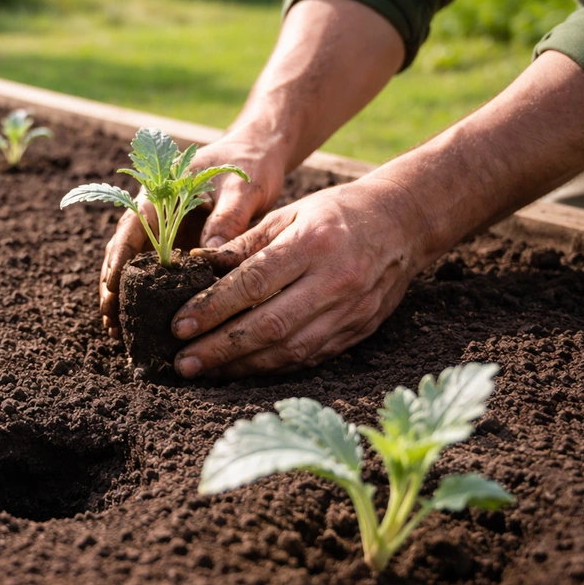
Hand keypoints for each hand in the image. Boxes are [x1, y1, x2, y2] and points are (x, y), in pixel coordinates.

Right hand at [99, 134, 285, 337]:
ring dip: (123, 295)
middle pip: (122, 251)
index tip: (112, 286)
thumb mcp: (243, 186)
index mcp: (161, 193)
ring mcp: (163, 232)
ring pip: (134, 266)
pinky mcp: (177, 247)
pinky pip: (156, 273)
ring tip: (115, 330)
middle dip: (112, 285)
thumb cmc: (247, 164)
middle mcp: (154, 214)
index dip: (119, 258)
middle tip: (109, 319)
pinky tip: (141, 323)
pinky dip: (146, 296)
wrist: (254, 154)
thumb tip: (212, 250)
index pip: (131, 227)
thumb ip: (229, 216)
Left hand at [171, 177, 431, 377]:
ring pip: (288, 349)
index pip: (254, 282)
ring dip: (241, 366)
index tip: (179, 325)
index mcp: (313, 244)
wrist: (404, 224)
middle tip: (183, 362)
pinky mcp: (357, 331)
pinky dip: (271, 367)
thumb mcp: (290, 213)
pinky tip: (241, 370)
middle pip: (268, 325)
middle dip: (220, 348)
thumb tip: (198, 268)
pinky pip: (308, 357)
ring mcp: (349, 311)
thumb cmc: (337, 213)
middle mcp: (334, 281)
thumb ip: (245, 243)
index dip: (214, 308)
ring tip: (204, 371)